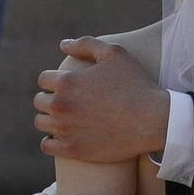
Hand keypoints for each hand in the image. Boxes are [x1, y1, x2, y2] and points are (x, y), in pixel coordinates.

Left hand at [35, 39, 170, 163]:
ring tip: (64, 119)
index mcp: (67, 81)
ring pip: (41, 123)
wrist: (154, 120)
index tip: (66, 86)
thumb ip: (85, 45)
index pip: (43, 79)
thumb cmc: (136, 84)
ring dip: (49, 119)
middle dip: (50, 99)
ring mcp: (65, 129)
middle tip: (66, 102)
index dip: (54, 80)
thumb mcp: (114, 54)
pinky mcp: (72, 149)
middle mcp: (61, 105)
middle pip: (39, 101)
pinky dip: (51, 141)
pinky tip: (63, 136)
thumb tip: (63, 45)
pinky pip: (47, 146)